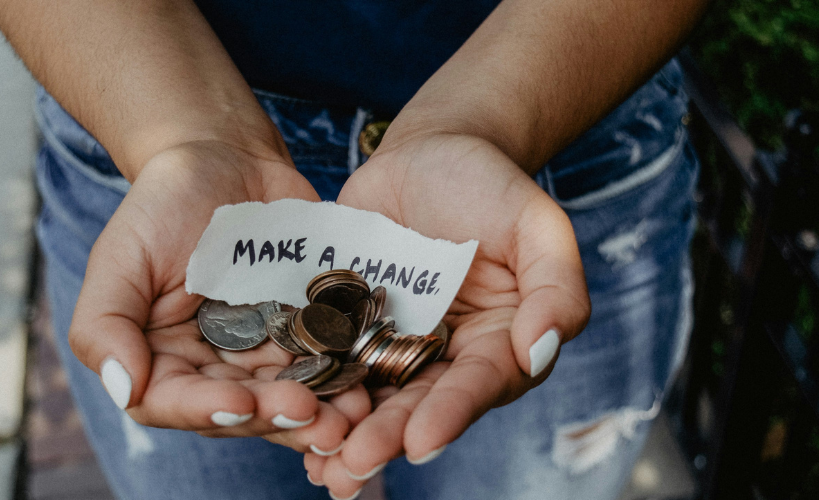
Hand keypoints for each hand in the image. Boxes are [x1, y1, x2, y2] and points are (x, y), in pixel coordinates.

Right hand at [68, 140, 370, 452]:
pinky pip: (327, 364)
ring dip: (321, 414)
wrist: (226, 158)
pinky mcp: (307, 333)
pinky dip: (346, 379)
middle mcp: (212, 368)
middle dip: (277, 417)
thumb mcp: (120, 256)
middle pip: (241, 411)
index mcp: (160, 360)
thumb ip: (104, 324)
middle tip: (314, 416)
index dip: (208, 411)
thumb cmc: (163, 204)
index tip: (243, 404)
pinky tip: (369, 385)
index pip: (174, 403)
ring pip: (289, 398)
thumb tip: (124, 388)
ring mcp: (263, 354)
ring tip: (351, 416)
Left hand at [310, 134, 590, 496]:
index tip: (421, 442)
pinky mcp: (348, 324)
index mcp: (498, 343)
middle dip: (386, 437)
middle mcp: (445, 355)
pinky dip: (311, 389)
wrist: (429, 152)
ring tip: (319, 465)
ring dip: (344, 432)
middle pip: (417, 403)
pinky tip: (284, 416)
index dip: (450, 414)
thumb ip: (556, 287)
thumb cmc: (491, 185)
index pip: (477, 385)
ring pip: (370, 395)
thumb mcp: (537, 224)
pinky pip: (328, 360)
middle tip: (353, 464)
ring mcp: (392, 342)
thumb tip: (539, 352)